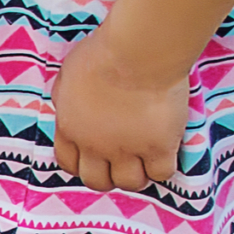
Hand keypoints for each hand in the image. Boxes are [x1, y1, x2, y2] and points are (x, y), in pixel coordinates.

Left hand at [50, 24, 190, 192]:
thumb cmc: (105, 52)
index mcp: (72, 128)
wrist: (138, 51)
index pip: (69, 164)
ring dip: (138, 175)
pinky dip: (164, 166)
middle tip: (123, 163)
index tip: (95, 160)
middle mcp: (95, 145)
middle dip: (109, 176)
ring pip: (130, 183)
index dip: (83, 165)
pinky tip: (167, 151)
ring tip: (147, 161)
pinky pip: (162, 173)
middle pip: (97, 181)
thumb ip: (66, 96)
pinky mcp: (158, 147)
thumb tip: (67, 106)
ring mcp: (127, 149)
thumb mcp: (69, 73)